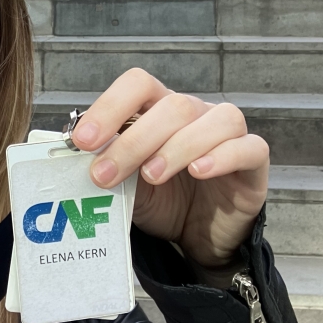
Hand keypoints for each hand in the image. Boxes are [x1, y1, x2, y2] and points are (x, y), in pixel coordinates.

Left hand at [69, 68, 268, 269]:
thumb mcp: (126, 184)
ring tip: (152, 176)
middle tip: (104, 174)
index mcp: (159, 109)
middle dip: (133, 140)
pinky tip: (198, 171)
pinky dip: (222, 156)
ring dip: (177, 146)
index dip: (110, 106)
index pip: (138, 84)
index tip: (83, 141)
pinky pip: (248, 147)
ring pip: (214, 120)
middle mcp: (195, 113)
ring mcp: (228, 135)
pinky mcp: (254, 162)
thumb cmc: (160, 200)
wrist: (197, 237)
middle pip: (172, 106)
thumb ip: (106, 167)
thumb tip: (68, 158)